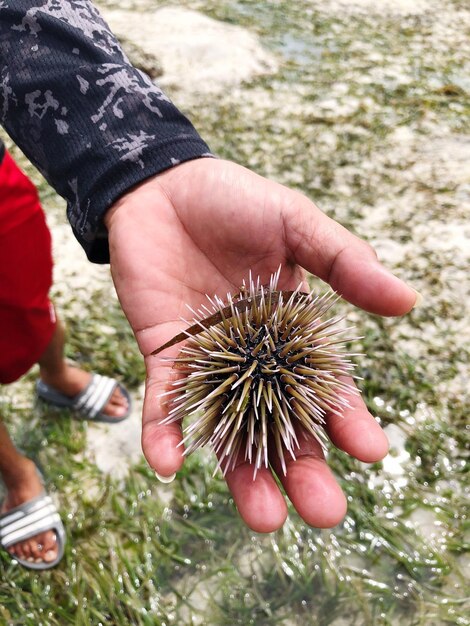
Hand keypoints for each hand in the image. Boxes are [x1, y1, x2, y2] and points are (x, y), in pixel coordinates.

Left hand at [105, 158, 416, 531]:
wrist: (161, 185)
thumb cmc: (232, 200)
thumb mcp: (296, 223)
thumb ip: (344, 262)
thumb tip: (407, 301)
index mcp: (291, 328)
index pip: (324, 385)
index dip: (346, 418)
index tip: (370, 451)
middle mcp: (253, 354)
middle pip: (279, 422)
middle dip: (300, 467)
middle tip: (322, 511)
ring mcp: (207, 359)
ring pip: (227, 427)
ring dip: (241, 471)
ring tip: (263, 518)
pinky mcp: (164, 353)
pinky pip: (166, 400)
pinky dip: (167, 431)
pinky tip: (170, 464)